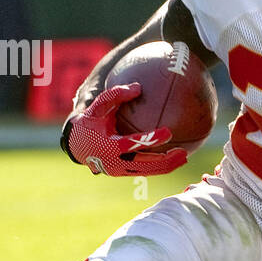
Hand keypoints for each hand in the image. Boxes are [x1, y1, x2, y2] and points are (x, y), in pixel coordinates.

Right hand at [62, 83, 188, 175]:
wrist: (77, 145)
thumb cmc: (90, 122)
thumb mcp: (98, 107)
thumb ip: (115, 95)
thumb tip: (138, 87)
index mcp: (110, 145)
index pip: (133, 144)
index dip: (151, 139)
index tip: (168, 132)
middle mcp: (116, 161)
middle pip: (146, 164)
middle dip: (166, 160)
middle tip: (183, 152)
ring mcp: (120, 171)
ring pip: (148, 171)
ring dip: (166, 166)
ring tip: (184, 158)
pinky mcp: (124, 174)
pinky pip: (145, 172)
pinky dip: (160, 167)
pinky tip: (174, 160)